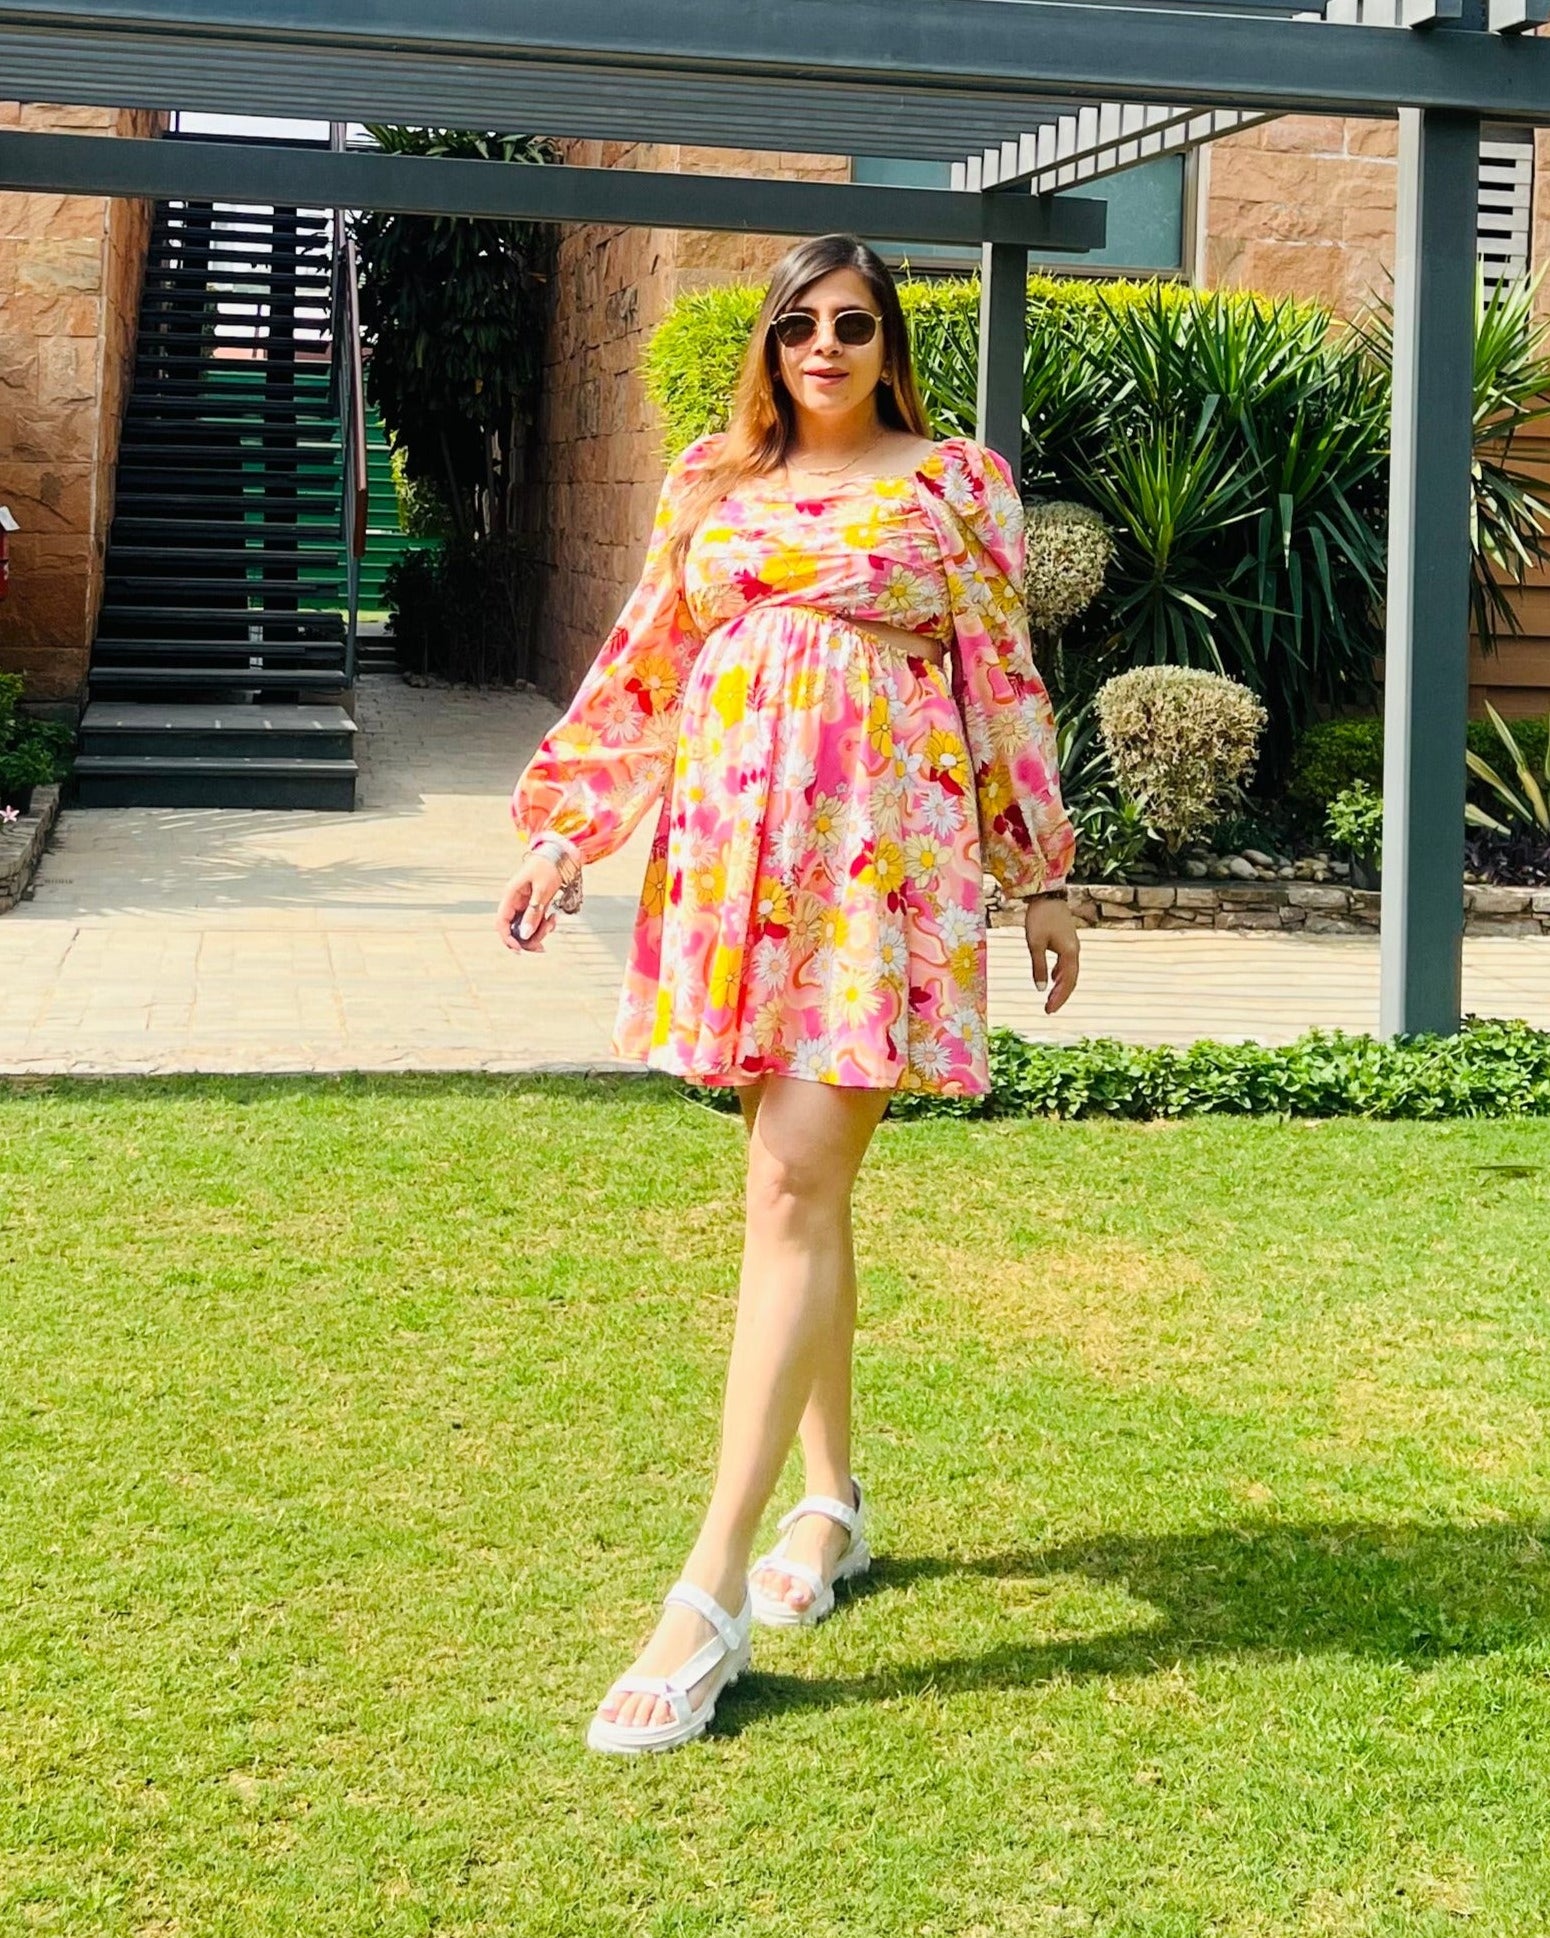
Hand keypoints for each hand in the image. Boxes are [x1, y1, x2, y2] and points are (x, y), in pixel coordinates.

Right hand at [496, 855, 563, 954]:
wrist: (559, 855)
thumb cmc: (548, 868)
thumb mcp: (542, 890)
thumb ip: (533, 913)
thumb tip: (524, 935)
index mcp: (510, 895)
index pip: (501, 922)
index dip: (507, 938)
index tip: (519, 949)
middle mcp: (514, 902)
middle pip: (513, 929)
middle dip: (527, 939)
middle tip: (543, 944)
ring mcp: (524, 905)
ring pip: (525, 928)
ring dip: (539, 932)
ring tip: (553, 921)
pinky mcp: (534, 906)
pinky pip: (535, 922)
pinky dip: (544, 925)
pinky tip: (554, 917)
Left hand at [1024, 895, 1079, 1013]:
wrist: (1047, 895)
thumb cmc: (1039, 918)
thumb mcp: (1035, 944)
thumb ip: (1038, 966)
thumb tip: (1040, 989)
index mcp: (1069, 953)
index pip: (1067, 983)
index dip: (1059, 998)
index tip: (1049, 1010)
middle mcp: (1075, 951)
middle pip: (1071, 979)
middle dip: (1061, 995)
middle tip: (1049, 1009)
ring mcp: (1073, 945)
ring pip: (1070, 972)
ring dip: (1061, 986)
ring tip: (1051, 998)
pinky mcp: (1067, 940)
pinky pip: (1067, 963)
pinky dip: (1061, 974)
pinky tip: (1052, 977)